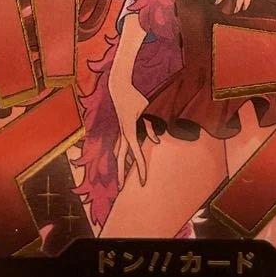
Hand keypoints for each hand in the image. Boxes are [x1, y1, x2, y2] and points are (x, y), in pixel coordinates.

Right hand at [109, 68, 156, 185]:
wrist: (119, 87)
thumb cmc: (135, 98)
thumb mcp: (146, 111)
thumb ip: (151, 127)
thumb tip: (156, 142)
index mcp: (130, 132)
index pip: (137, 155)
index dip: (140, 169)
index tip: (142, 181)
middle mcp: (123, 134)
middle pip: (121, 158)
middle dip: (121, 174)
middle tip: (122, 188)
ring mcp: (120, 130)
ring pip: (119, 152)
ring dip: (120, 164)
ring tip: (120, 177)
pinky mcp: (121, 127)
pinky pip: (120, 143)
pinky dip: (121, 153)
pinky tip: (120, 158)